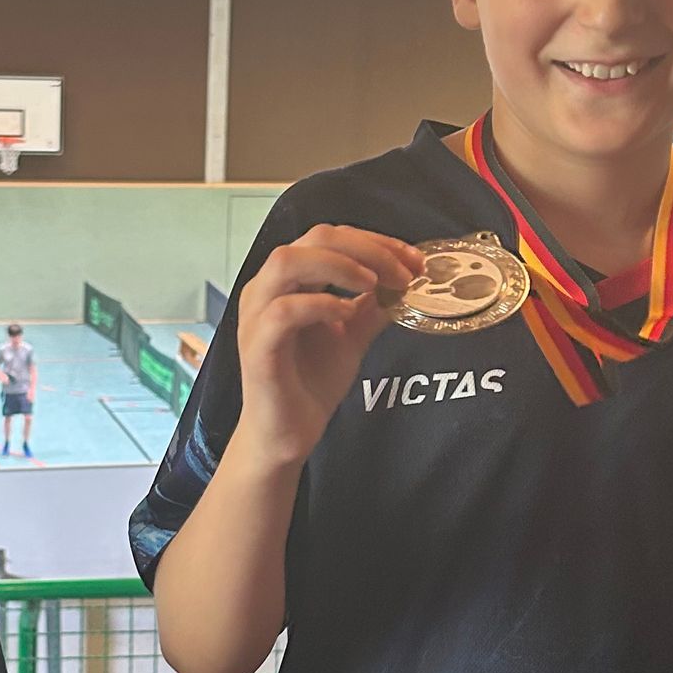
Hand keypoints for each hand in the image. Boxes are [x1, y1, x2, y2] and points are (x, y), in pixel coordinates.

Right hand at [235, 226, 422, 468]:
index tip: (414, 262)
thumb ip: (373, 307)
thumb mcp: (352, 335)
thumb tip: (405, 282)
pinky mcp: (258, 347)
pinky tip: (347, 315)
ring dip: (339, 266)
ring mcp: (258, 316)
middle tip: (403, 274)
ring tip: (373, 284)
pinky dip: (321, 305)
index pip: (331, 237)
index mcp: (288, 281)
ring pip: (288, 261)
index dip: (377, 242)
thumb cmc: (309, 383)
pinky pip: (283, 311)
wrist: (287, 435)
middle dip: (367, 249)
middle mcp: (267, 289)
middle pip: (314, 238)